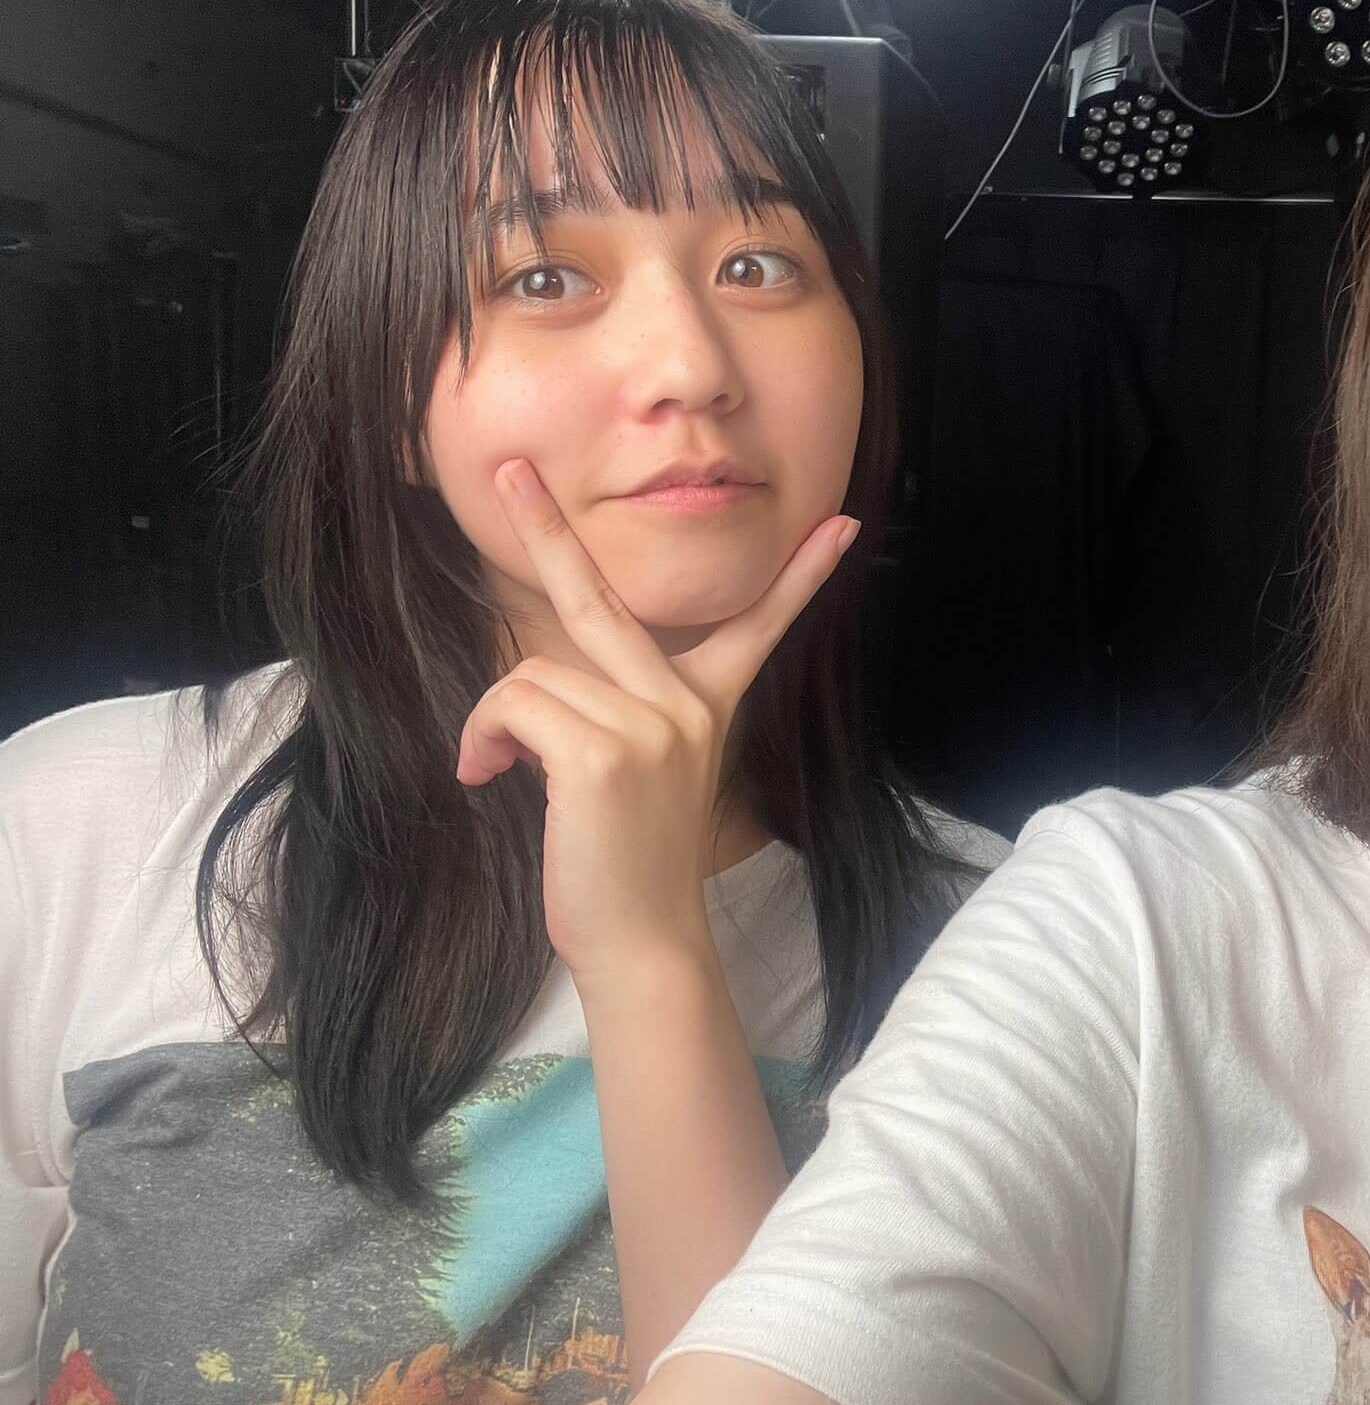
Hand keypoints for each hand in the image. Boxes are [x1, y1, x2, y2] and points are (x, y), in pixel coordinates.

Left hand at [455, 458, 856, 986]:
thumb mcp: (639, 774)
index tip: (842, 524)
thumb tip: (537, 686)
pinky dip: (484, 739)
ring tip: (496, 768)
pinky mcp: (603, 753)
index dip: (801, 575)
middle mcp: (684, 704)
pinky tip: (486, 777)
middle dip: (548, 529)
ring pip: (532, 672)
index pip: (759, 625)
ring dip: (495, 721)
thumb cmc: (628, 861)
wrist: (642, 941)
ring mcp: (649, 724)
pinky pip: (515, 705)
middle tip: (508, 471)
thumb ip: (615, 712)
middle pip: (600, 596)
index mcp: (703, 706)